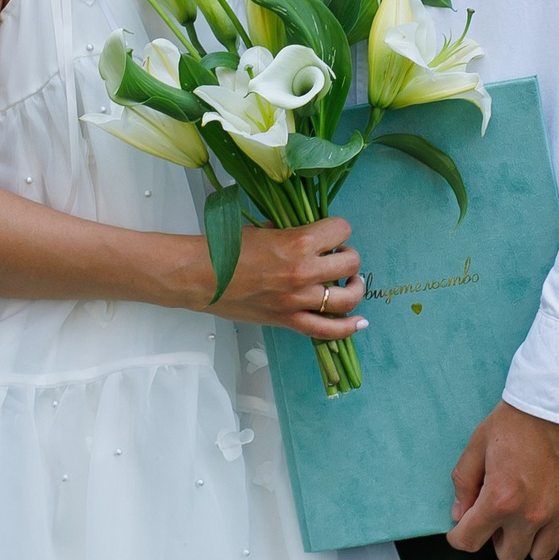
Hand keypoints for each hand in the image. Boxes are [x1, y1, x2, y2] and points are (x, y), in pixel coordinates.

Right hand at [198, 217, 367, 340]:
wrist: (200, 277)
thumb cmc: (226, 249)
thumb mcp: (263, 230)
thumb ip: (290, 233)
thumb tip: (308, 236)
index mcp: (297, 243)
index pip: (341, 230)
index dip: (339, 229)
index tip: (332, 232)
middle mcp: (303, 272)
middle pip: (351, 262)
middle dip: (348, 256)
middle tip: (338, 256)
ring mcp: (298, 300)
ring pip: (347, 298)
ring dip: (354, 287)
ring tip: (350, 282)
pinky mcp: (288, 321)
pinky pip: (328, 330)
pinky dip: (348, 327)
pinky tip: (359, 321)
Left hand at [445, 400, 558, 559]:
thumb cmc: (521, 415)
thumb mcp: (480, 441)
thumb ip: (464, 481)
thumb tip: (460, 515)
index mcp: (501, 498)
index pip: (470, 541)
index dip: (460, 537)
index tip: (462, 530)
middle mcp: (532, 514)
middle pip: (509, 555)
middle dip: (497, 538)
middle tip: (500, 515)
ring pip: (541, 554)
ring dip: (530, 539)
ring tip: (528, 514)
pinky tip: (555, 516)